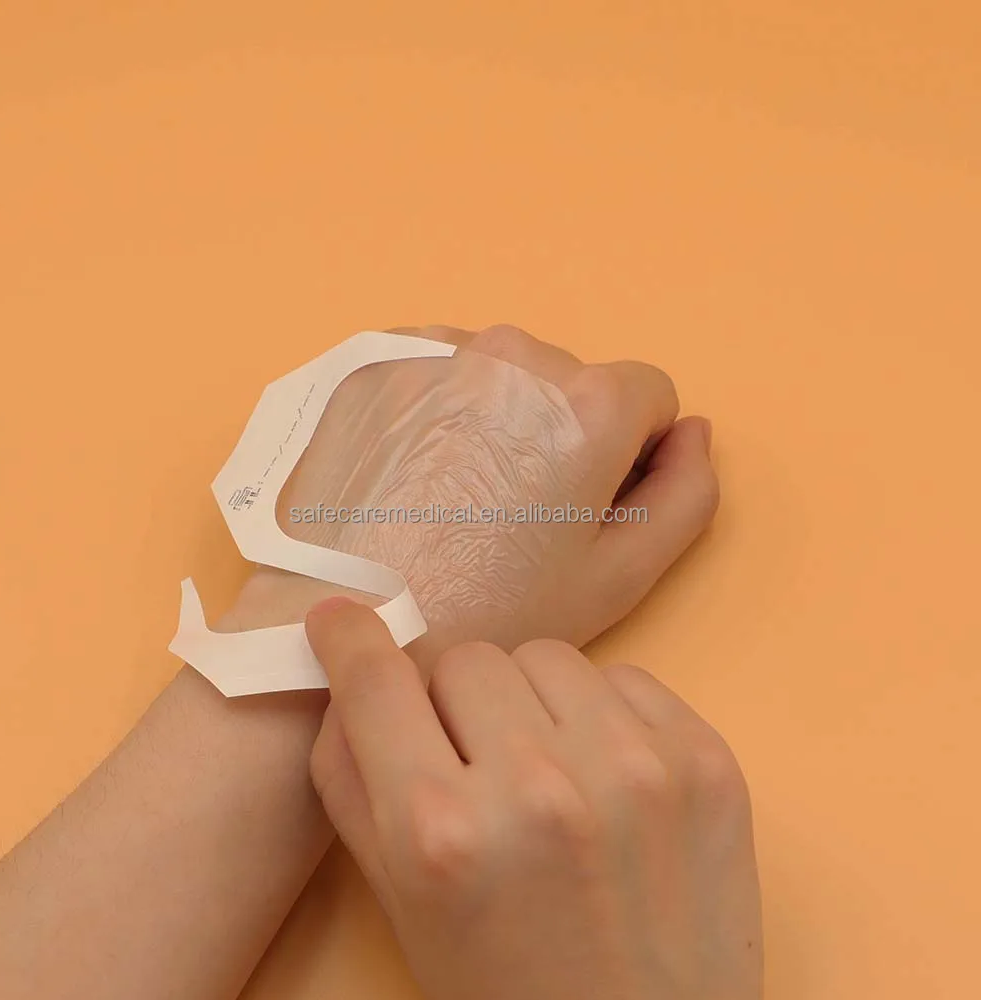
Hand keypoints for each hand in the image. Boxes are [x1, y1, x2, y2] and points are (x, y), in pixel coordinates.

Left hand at [231, 324, 717, 664]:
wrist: (342, 617)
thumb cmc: (487, 612)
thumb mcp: (617, 576)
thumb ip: (686, 493)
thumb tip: (694, 431)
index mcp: (586, 398)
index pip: (649, 397)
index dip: (627, 459)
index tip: (578, 511)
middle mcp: (513, 350)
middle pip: (574, 382)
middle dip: (560, 436)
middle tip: (510, 516)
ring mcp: (435, 346)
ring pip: (506, 373)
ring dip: (500, 420)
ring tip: (455, 499)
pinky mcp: (374, 357)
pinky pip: (439, 369)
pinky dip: (441, 409)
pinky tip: (412, 475)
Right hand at [306, 598, 762, 999]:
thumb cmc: (504, 989)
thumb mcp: (398, 903)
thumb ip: (352, 780)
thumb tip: (350, 668)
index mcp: (441, 834)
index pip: (377, 683)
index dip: (350, 639)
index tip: (341, 619)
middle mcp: (538, 786)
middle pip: (465, 657)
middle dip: (455, 702)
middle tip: (474, 761)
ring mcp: (634, 767)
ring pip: (545, 655)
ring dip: (530, 700)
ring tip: (547, 771)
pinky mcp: (706, 759)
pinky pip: (624, 678)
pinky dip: (602, 714)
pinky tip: (607, 780)